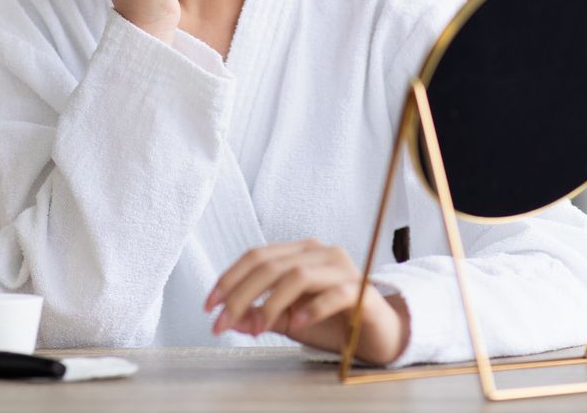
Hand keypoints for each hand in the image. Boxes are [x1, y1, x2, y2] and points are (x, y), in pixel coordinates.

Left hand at [204, 239, 410, 365]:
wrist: (377, 334)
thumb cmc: (331, 322)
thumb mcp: (289, 320)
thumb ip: (262, 316)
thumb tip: (231, 319)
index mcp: (300, 252)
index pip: (257, 256)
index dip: (229, 279)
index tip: (209, 305)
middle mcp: (321, 253)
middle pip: (270, 265)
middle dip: (240, 296)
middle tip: (222, 323)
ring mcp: (343, 269)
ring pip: (298, 275)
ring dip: (270, 304)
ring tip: (258, 328)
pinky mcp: (362, 291)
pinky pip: (334, 293)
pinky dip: (312, 308)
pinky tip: (298, 322)